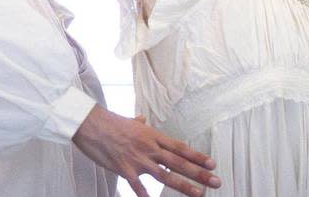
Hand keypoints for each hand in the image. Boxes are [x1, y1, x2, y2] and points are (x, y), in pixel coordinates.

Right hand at [72, 105, 221, 195]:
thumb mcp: (130, 121)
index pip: (180, 147)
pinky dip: (147, 196)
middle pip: (179, 162)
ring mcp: (138, 159)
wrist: (92, 124)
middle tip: (216, 181)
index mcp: (153, 136)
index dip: (197, 156)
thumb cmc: (110, 122)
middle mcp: (150, 147)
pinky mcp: (125, 169)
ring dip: (184, 185)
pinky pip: (138, 186)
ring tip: (200, 193)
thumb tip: (142, 118)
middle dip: (199, 173)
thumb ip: (139, 123)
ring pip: (166, 174)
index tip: (212, 163)